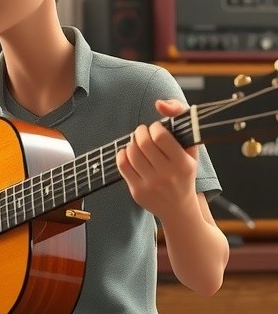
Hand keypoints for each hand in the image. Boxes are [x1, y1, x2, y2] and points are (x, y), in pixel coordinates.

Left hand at [116, 98, 198, 220]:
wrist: (179, 209)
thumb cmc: (184, 174)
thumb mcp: (191, 151)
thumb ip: (182, 120)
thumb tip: (159, 103)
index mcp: (183, 164)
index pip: (161, 136)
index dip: (155, 127)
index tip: (157, 129)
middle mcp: (167, 175)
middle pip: (144, 143)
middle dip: (140, 131)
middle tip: (143, 131)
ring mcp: (151, 185)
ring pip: (131, 153)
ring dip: (132, 142)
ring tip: (137, 142)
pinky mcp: (137, 191)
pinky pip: (122, 165)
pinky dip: (123, 154)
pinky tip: (129, 153)